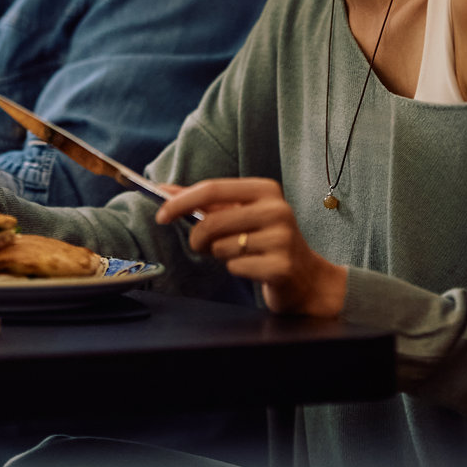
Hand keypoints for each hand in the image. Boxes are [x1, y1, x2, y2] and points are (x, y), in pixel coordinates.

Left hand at [156, 178, 347, 317]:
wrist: (306, 277)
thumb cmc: (264, 241)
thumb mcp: (239, 214)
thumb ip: (204, 202)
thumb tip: (163, 190)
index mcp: (265, 189)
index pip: (212, 189)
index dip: (181, 201)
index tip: (160, 215)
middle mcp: (277, 209)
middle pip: (212, 221)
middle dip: (197, 238)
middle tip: (200, 245)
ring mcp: (282, 238)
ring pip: (221, 246)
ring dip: (220, 255)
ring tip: (240, 254)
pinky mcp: (281, 266)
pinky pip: (235, 267)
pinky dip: (236, 270)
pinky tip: (253, 268)